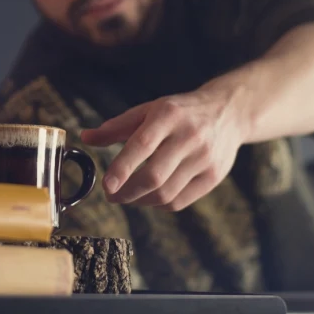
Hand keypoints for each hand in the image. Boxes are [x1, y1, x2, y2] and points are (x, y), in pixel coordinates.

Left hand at [79, 84, 248, 210]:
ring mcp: (205, 158)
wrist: (228, 113)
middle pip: (154, 176)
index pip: (142, 144)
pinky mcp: (214, 176)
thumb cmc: (179, 113)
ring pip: (166, 193)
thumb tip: (85, 138)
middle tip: (111, 195)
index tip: (106, 185)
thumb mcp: (149, 110)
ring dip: (140, 201)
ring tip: (127, 196)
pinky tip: (149, 197)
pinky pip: (180, 201)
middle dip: (127, 192)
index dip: (122, 168)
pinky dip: (159, 204)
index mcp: (169, 115)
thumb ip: (116, 127)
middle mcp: (189, 136)